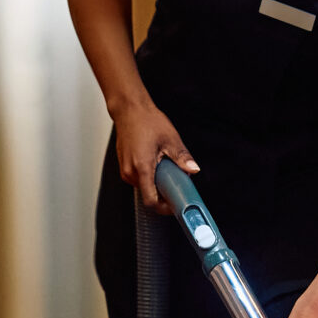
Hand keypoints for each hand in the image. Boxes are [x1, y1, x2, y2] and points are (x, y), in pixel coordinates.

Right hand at [113, 97, 197, 211]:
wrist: (129, 110)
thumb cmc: (146, 121)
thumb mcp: (170, 139)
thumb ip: (182, 158)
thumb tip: (193, 170)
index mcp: (142, 168)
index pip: (151, 201)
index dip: (164, 208)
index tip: (175, 205)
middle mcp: (130, 172)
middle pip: (148, 195)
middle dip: (164, 193)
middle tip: (177, 183)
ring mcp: (125, 170)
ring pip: (144, 187)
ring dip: (156, 184)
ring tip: (167, 169)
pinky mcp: (124, 167)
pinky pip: (139, 179)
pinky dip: (149, 177)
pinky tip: (157, 163)